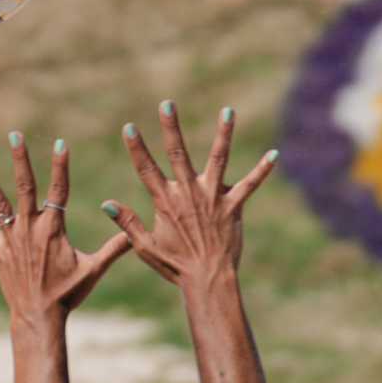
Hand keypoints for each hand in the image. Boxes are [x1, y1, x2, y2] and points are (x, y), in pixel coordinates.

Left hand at [0, 134, 129, 321]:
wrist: (40, 317)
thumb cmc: (69, 294)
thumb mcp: (94, 269)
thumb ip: (115, 247)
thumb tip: (134, 232)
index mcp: (53, 228)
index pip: (59, 191)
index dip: (60, 167)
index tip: (61, 144)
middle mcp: (29, 228)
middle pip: (24, 187)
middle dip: (20, 160)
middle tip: (15, 136)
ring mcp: (11, 239)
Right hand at [102, 102, 276, 287]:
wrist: (208, 279)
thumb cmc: (175, 266)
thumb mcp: (145, 246)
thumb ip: (128, 223)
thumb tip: (106, 204)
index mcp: (166, 201)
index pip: (147, 169)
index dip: (137, 148)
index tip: (130, 127)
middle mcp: (189, 193)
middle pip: (178, 153)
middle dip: (171, 127)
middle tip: (167, 103)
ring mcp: (213, 197)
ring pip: (218, 158)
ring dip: (223, 133)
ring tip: (228, 110)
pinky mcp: (234, 206)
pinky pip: (250, 184)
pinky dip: (262, 170)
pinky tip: (274, 154)